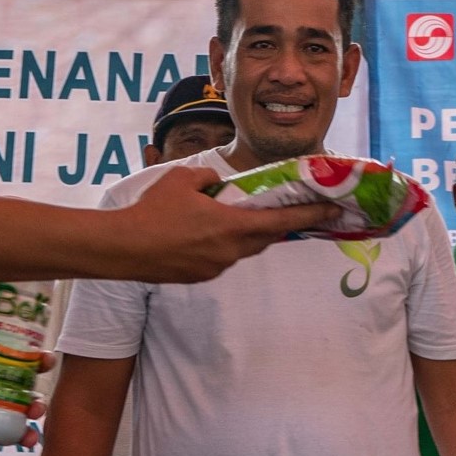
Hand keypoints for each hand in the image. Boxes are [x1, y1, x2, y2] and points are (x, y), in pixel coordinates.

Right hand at [112, 166, 339, 282]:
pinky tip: (208, 232)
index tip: (333, 209)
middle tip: (293, 210)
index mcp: (232, 226)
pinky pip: (224, 257)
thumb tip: (219, 185)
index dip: (311, 214)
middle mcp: (230, 251)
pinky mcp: (201, 276)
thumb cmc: (153, 210)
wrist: (123, 248)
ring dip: (250, 234)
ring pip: (244, 248)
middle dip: (281, 224)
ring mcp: (216, 267)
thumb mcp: (183, 179)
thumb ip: (210, 179)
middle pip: (267, 237)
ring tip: (243, 218)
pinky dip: (226, 244)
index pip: (282, 221)